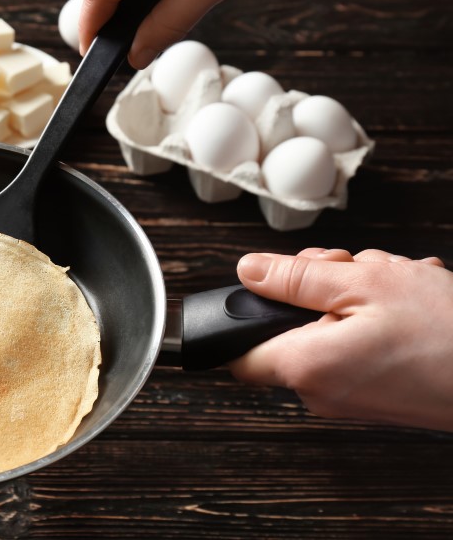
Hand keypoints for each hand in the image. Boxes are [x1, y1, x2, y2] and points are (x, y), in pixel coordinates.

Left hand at [228, 247, 452, 431]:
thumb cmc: (449, 335)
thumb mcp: (365, 283)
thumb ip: (296, 278)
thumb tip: (248, 271)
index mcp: (305, 366)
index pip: (236, 352)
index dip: (246, 314)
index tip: (271, 289)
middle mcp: (320, 392)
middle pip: (288, 327)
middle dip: (316, 287)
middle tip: (354, 270)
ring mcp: (351, 398)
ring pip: (327, 329)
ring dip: (355, 296)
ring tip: (396, 286)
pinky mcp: (378, 396)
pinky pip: (356, 346)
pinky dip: (376, 318)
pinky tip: (410, 304)